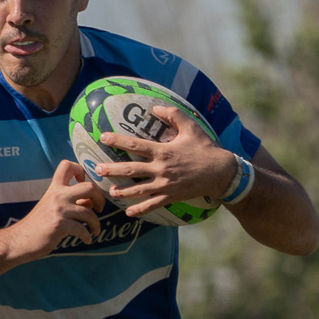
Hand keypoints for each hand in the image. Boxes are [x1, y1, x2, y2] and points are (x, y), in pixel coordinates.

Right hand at [7, 159, 106, 260]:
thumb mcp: (51, 206)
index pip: (67, 165)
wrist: (20, 240)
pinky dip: (88, 236)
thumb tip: (91, 202)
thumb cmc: (37, 225)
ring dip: (96, 224)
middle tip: (100, 208)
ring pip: (89, 212)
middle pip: (89, 186)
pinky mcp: (59, 224)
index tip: (85, 186)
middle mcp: (57, 195)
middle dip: (100, 198)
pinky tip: (86, 239)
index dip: (82, 171)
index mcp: (54, 188)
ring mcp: (59, 209)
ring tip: (95, 230)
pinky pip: (83, 229)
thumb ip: (69, 201)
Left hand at [94, 105, 240, 217]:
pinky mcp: (171, 196)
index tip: (103, 137)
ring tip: (110, 192)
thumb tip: (154, 106)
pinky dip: (140, 209)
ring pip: (139, 189)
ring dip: (123, 191)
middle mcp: (161, 168)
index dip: (117, 140)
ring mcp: (165, 184)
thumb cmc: (205, 147)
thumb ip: (172, 114)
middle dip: (113, 170)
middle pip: (131, 169)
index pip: (135, 145)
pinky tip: (129, 212)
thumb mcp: (190, 126)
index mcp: (163, 151)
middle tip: (98, 170)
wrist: (220, 172)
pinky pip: (153, 204)